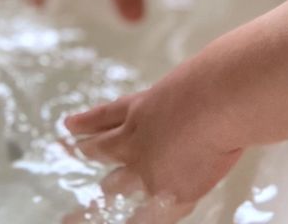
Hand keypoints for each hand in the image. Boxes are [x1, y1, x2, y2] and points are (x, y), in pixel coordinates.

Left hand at [62, 84, 243, 221]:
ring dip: (109, 188)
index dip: (88, 122)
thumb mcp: (193, 77)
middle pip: (105, 148)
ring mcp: (148, 167)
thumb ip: (190, 91)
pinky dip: (139, 222)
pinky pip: (148, 215)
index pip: (107, 116)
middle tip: (77, 150)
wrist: (218, 102)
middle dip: (91, 150)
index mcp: (142, 107)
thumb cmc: (217, 79)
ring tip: (95, 194)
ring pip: (117, 182)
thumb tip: (208, 87)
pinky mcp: (169, 190)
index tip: (69, 124)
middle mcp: (136, 139)